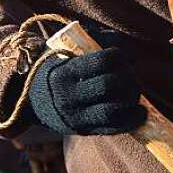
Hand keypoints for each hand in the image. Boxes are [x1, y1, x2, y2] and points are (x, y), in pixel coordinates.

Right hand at [28, 47, 146, 136]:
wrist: (32, 101)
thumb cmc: (57, 69)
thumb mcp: (67, 51)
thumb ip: (96, 41)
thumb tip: (128, 48)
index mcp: (65, 73)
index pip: (101, 61)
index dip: (119, 56)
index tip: (124, 56)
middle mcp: (68, 97)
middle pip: (109, 86)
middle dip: (128, 77)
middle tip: (132, 74)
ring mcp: (76, 117)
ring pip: (112, 110)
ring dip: (131, 98)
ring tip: (135, 90)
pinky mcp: (83, 131)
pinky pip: (112, 129)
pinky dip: (131, 120)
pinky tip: (141, 112)